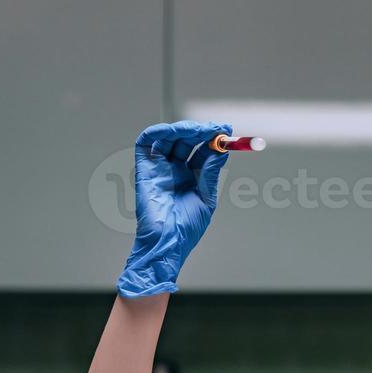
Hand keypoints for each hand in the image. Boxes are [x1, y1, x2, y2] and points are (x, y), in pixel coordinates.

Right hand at [116, 119, 232, 297]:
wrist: (168, 243)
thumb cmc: (186, 229)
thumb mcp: (206, 197)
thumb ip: (210, 172)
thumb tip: (221, 150)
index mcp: (191, 178)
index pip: (203, 151)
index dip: (214, 139)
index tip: (227, 131)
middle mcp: (175, 170)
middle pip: (187, 140)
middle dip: (202, 131)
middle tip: (215, 129)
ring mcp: (159, 168)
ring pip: (169, 137)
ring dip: (184, 128)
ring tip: (198, 130)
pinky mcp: (144, 168)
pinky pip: (146, 142)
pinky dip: (158, 131)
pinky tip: (174, 130)